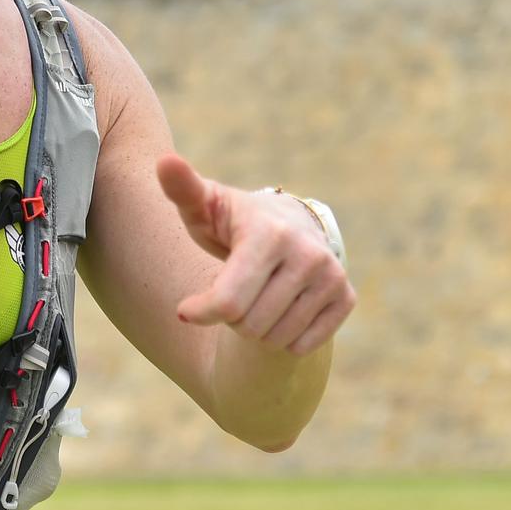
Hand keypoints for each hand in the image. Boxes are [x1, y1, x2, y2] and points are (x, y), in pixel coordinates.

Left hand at [156, 153, 355, 355]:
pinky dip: (283, 337)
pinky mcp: (345, 296)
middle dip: (231, 316)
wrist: (287, 222)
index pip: (227, 303)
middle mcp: (307, 254)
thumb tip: (165, 163)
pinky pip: (302, 347)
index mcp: (269, 233)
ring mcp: (331, 275)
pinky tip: (280, 308)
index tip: (187, 307)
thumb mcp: (204, 205)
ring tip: (256, 295)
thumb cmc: (231, 222)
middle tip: (234, 289)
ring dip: (256, 328)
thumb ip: (181, 188)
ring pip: (275, 339)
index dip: (201, 312)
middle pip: (249, 325)